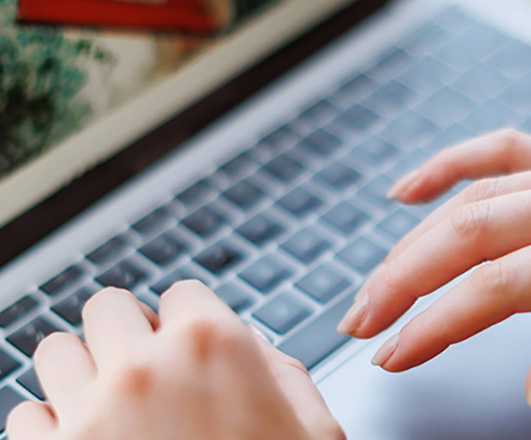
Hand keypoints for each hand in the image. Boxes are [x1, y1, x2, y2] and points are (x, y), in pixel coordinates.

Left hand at [8, 282, 343, 439]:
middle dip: (126, 332)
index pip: (180, 292)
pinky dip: (49, 426)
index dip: (189, 320)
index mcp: (213, 344)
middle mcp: (143, 367)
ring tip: (107, 403)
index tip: (187, 344)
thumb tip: (249, 348)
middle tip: (145, 367)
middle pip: (106, 307)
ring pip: (55, 351)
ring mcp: (87, 415)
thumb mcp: (315, 429)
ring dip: (81, 371)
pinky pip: (23, 416)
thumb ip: (281, 371)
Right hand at [338, 130, 530, 405]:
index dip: (437, 322)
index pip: (504, 286)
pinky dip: (457, 163)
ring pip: (482, 193)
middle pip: (474, 231)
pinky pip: (514, 151)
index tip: (397, 353)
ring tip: (378, 279)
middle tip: (363, 321)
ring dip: (419, 235)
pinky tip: (414, 186)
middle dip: (405, 279)